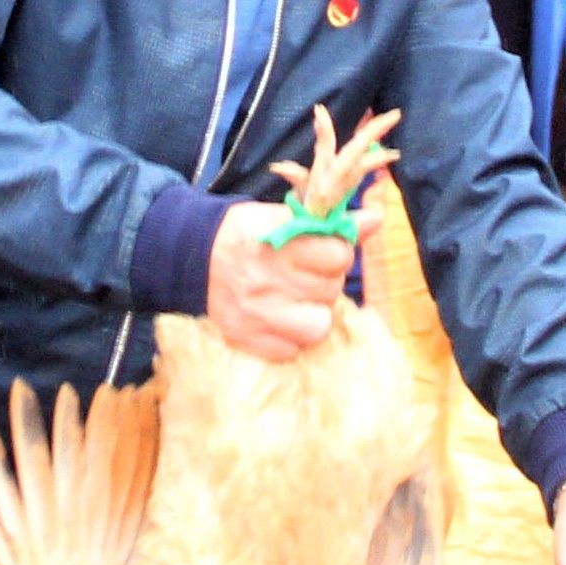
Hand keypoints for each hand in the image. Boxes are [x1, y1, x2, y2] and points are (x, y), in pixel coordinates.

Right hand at [205, 195, 368, 360]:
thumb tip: (376, 219)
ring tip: (296, 301)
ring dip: (313, 314)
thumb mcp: (282, 215)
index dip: (336, 252)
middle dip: (324, 281)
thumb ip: (330, 222)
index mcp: (278, 242)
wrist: (189, 257)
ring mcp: (258, 315)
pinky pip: (293, 349)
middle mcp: (268, 280)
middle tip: (303, 274)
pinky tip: (278, 318)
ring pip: (319, 327)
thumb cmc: (244, 233)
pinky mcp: (249, 340)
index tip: (323, 250)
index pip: (338, 255)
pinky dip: (291, 336)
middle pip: (331, 290)